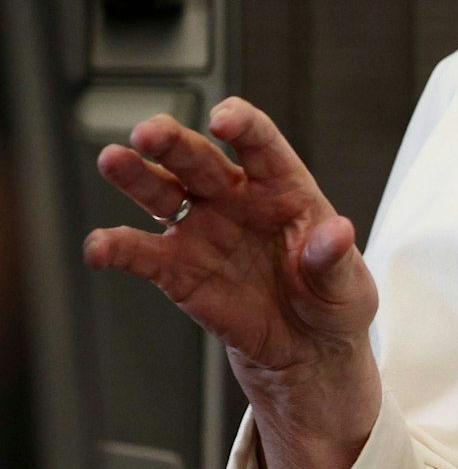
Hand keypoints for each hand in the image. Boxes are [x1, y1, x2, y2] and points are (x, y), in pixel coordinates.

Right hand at [83, 96, 379, 468]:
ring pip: (162, 191)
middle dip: (174, 141)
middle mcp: (235, 199)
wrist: (306, 348)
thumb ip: (334, 259)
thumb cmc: (332, 301)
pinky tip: (99, 247)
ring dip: (136, 174)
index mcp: (284, 188)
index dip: (242, 125)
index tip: (224, 120)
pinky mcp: (176, 269)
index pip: (260, 145)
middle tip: (150, 132)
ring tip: (114, 160)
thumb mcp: (347, 285)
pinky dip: (116, 248)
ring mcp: (201, 230)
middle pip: (199, 158)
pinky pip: (141, 253)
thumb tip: (335, 233)